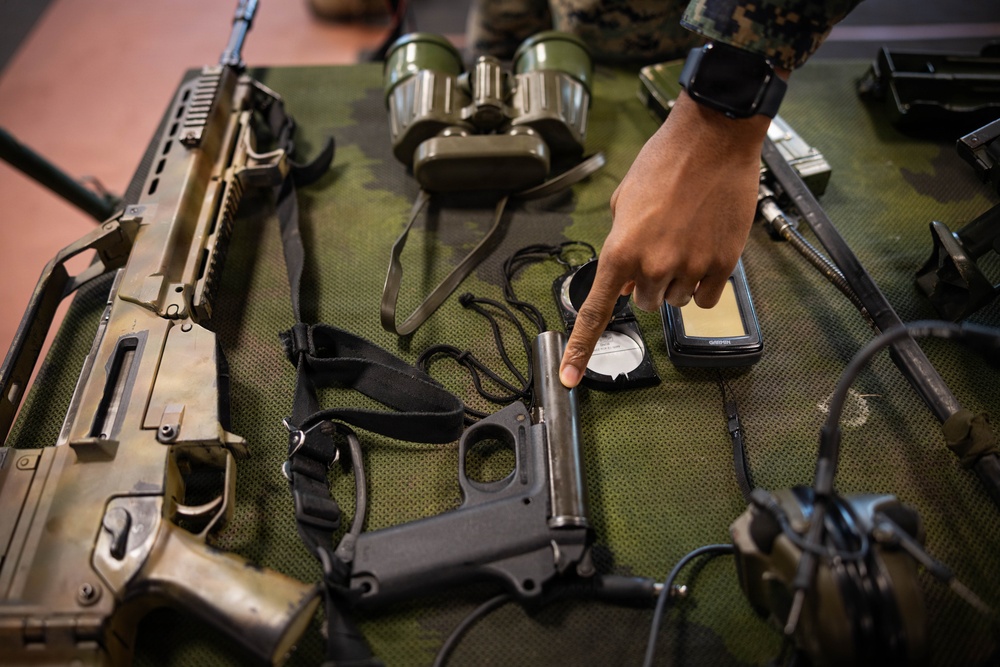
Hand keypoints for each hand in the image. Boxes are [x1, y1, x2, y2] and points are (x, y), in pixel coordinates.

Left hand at [559, 91, 772, 387]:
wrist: (713, 140)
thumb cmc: (664, 163)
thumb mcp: (624, 201)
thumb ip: (620, 243)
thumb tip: (627, 276)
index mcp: (620, 251)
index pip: (596, 312)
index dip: (580, 350)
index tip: (569, 379)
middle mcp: (653, 267)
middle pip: (645, 302)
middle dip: (648, 282)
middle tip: (659, 246)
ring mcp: (690, 268)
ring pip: (675, 300)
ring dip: (677, 280)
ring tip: (685, 238)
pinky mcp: (723, 266)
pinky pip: (705, 298)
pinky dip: (703, 283)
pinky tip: (705, 250)